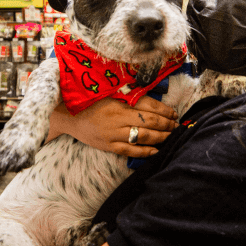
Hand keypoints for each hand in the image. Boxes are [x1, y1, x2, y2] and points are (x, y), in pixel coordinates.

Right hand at [47, 97, 178, 156]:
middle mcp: (117, 118)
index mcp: (118, 102)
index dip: (164, 111)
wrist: (68, 116)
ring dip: (160, 137)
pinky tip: (156, 150)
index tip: (174, 113)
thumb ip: (130, 96)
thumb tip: (154, 101)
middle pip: (149, 122)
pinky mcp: (108, 146)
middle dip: (166, 125)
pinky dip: (145, 151)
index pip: (148, 106)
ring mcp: (113, 134)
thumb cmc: (91, 102)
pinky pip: (130, 150)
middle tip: (176, 125)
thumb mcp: (110, 93)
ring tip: (171, 136)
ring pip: (143, 137)